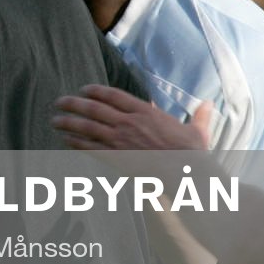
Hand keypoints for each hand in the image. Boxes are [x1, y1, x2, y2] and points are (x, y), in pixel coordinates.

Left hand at [53, 85, 212, 150]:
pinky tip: (64, 140)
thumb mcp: (197, 131)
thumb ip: (200, 116)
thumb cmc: (192, 154)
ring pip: (87, 127)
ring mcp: (120, 140)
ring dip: (68, 122)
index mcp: (145, 112)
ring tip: (54, 120)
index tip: (83, 89)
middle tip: (59, 102)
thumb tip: (209, 104)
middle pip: (94, 108)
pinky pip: (90, 148)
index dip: (95, 91)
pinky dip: (75, 143)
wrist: (185, 173)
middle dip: (73, 104)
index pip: (113, 95)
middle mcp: (128, 123)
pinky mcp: (116, 158)